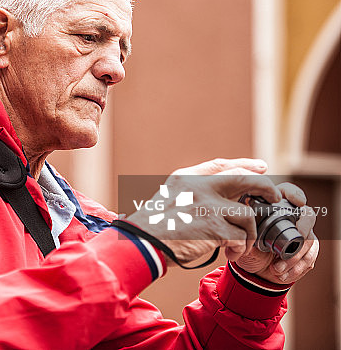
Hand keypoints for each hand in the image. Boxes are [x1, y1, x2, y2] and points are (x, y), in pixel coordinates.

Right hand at [125, 158, 281, 266]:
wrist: (142, 243)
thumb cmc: (153, 227)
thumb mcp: (169, 199)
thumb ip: (193, 194)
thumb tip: (224, 199)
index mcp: (186, 178)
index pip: (221, 165)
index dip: (244, 164)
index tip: (261, 166)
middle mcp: (198, 187)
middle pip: (243, 178)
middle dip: (265, 187)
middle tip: (274, 197)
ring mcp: (207, 205)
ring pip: (248, 214)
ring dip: (248, 233)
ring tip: (238, 244)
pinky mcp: (214, 227)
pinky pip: (240, 237)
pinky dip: (239, 248)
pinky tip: (230, 253)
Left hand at [231, 182, 318, 284]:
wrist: (252, 270)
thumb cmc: (246, 247)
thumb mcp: (241, 236)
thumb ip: (244, 229)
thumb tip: (245, 225)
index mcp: (273, 207)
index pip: (288, 192)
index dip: (295, 194)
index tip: (298, 202)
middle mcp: (291, 217)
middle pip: (307, 215)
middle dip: (303, 229)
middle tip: (296, 241)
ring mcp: (301, 234)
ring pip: (309, 240)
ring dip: (294, 257)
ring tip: (276, 268)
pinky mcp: (307, 251)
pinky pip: (309, 258)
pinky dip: (296, 268)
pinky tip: (281, 274)